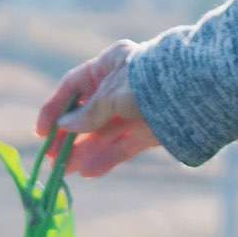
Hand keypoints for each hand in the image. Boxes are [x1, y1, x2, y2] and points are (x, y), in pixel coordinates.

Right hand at [37, 41, 160, 177]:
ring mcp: (135, 110)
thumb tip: (64, 127)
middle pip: (87, 114)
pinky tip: (88, 172)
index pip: (74, 86)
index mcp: (110, 63)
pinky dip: (106, 159)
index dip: (55, 108)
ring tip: (66, 172)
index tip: (42, 132)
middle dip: (69, 138)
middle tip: (52, 158)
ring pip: (103, 134)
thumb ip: (88, 114)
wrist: (195, 93)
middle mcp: (120, 86)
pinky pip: (122, 147)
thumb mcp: (111, 96)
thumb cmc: (148, 84)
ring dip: (84, 152)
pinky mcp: (149, 132)